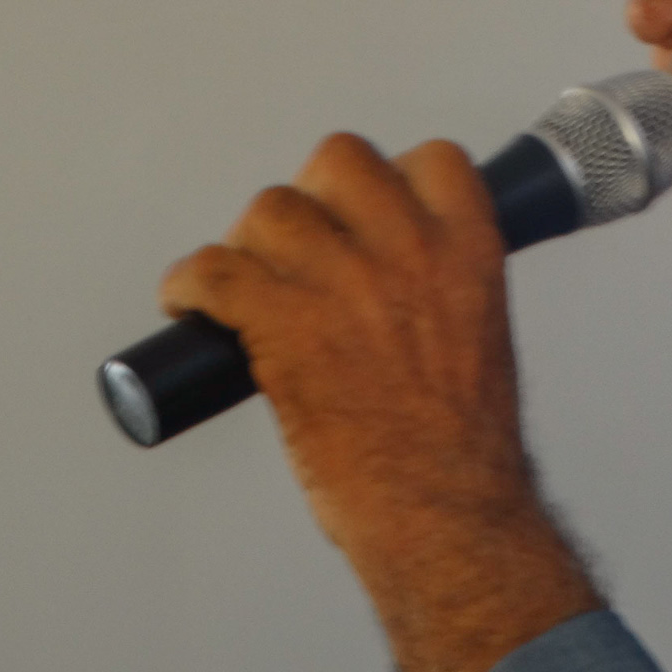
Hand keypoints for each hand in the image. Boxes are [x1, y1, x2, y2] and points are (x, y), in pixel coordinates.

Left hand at [161, 133, 602, 671]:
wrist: (443, 511)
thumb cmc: (463, 452)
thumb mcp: (481, 339)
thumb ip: (440, 291)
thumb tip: (392, 284)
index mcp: (469, 252)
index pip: (431, 160)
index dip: (392, 179)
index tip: (369, 209)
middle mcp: (407, 250)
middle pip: (337, 161)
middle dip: (313, 200)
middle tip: (300, 247)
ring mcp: (341, 281)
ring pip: (269, 211)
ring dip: (249, 245)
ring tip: (243, 286)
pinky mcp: (280, 320)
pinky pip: (212, 270)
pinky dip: (190, 285)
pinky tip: (192, 305)